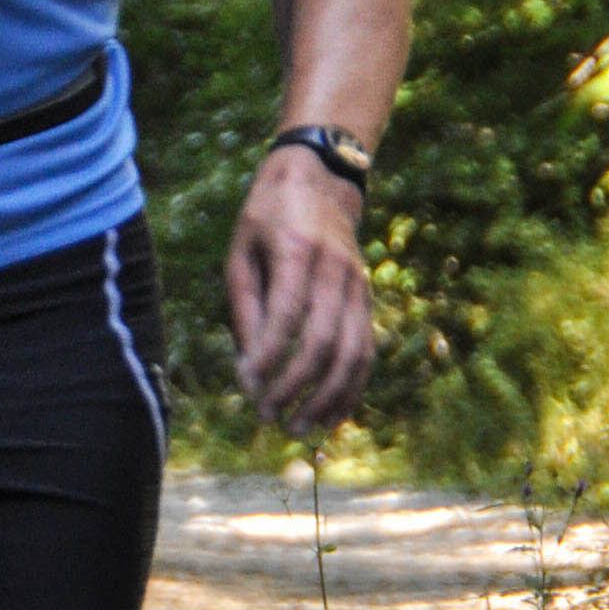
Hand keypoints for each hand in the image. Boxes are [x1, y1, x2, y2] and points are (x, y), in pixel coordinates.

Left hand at [226, 149, 375, 430]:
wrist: (320, 180)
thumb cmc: (267, 219)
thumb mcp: (241, 252)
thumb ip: (246, 308)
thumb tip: (250, 369)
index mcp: (297, 250)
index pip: (287, 314)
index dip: (269, 357)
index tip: (248, 389)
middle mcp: (334, 269)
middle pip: (323, 341)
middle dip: (296, 387)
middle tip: (269, 417)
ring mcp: (357, 285)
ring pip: (353, 353)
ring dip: (328, 398)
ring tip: (300, 429)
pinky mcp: (367, 299)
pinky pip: (366, 350)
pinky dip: (351, 388)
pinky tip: (331, 415)